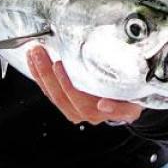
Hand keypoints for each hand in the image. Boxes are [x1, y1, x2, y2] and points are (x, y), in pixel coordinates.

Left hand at [27, 46, 142, 124]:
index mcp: (99, 112)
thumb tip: (103, 106)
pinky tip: (33, 62)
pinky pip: (49, 91)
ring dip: (41, 74)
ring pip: (53, 94)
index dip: (68, 86)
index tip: (60, 66)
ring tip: (34, 54)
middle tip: (41, 54)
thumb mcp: (133, 102)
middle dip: (48, 76)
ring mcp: (74, 108)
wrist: (129, 101)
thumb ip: (121, 108)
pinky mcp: (66, 100)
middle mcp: (85, 113)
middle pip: (62, 98)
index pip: (80, 102)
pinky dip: (40, 76)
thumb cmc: (132, 96)